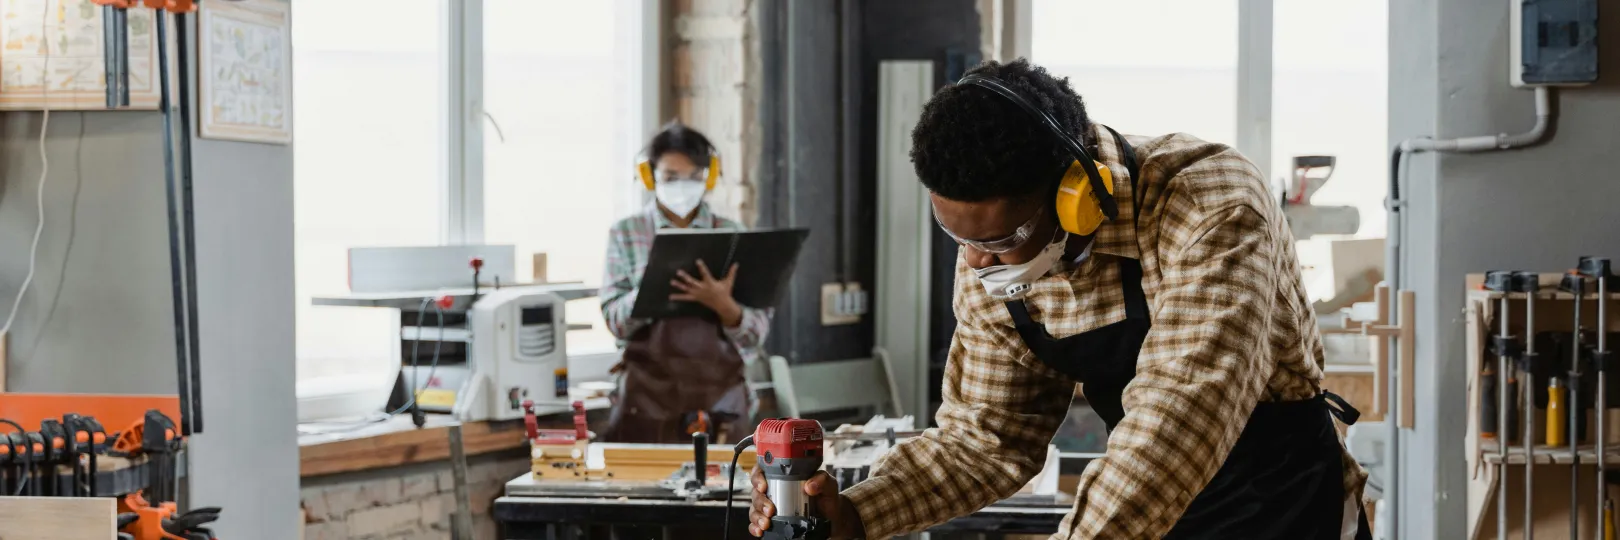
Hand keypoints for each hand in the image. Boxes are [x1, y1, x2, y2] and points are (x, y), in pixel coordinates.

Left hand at [670, 260, 742, 326]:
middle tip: (678, 271)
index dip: (702, 267)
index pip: (705, 274)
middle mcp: (702, 289)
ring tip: (672, 281)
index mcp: (710, 283)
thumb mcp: (729, 282)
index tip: (697, 261)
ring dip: (679, 285)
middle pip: (692, 282)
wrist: (722, 305)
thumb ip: (732, 272)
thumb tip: (736, 263)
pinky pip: (686, 298)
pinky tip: (671, 297)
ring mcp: (698, 294)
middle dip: (685, 277)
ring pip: (687, 289)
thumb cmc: (725, 292)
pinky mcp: (695, 298)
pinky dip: (678, 297)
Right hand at [748, 468, 863, 538]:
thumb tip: (809, 485)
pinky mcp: (772, 520)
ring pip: (755, 508)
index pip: (763, 471)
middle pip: (756, 492)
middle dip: (760, 501)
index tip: (763, 486)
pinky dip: (755, 527)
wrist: (832, 518)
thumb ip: (822, 479)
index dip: (758, 477)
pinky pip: (757, 523)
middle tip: (770, 510)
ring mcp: (772, 506)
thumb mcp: (829, 485)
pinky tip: (760, 531)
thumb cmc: (827, 498)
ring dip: (757, 516)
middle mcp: (774, 490)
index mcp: (784, 476)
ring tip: (766, 523)